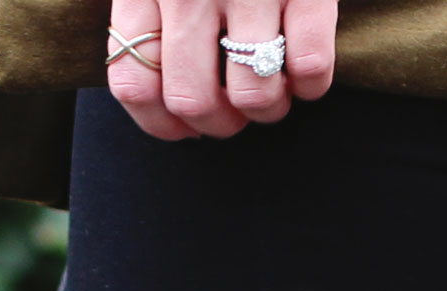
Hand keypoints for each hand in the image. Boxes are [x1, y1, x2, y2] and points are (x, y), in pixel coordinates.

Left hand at [106, 0, 336, 139]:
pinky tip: (308, 66)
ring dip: (270, 107)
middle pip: (193, 102)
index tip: (186, 125)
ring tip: (276, 83)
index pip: (133, 83)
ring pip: (256, 96)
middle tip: (238, 106)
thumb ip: (144, 9)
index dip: (160, 124)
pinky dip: (313, 83)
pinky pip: (310, 66)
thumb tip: (153, 94)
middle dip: (221, 123)